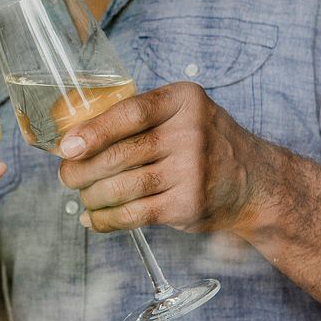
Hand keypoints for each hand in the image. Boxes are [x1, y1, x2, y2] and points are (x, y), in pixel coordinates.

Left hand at [57, 81, 266, 233]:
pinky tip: (94, 219)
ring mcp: (192, 170)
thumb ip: (139, 118)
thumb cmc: (204, 145)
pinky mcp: (188, 204)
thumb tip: (75, 137)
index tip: (66, 146)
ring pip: (123, 186)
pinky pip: (135, 214)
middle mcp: (191, 133)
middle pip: (121, 153)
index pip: (130, 112)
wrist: (254, 182)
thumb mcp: (182, 115)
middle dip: (82, 169)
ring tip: (82, 197)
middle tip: (66, 176)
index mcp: (184, 100)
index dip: (92, 131)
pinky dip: (107, 220)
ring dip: (92, 196)